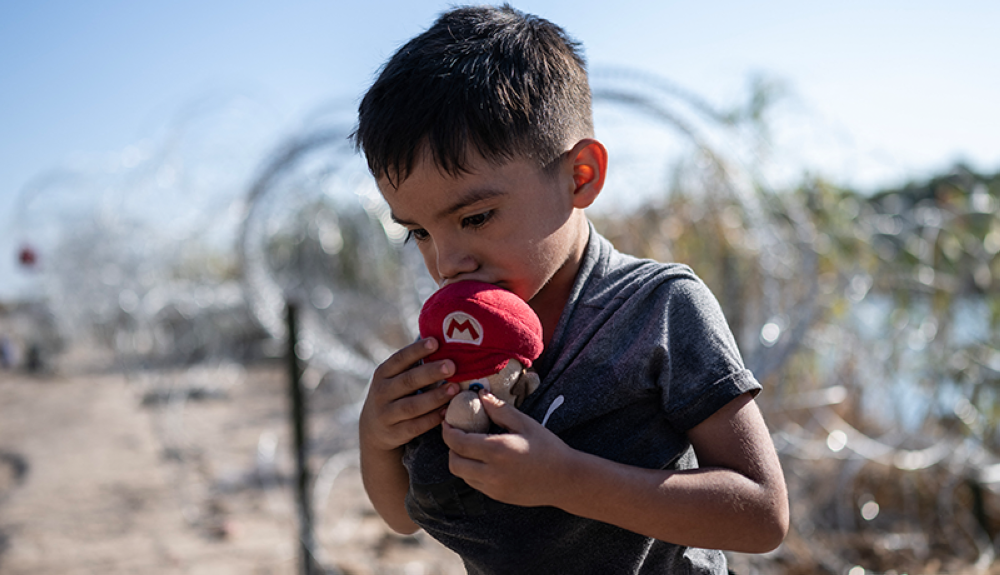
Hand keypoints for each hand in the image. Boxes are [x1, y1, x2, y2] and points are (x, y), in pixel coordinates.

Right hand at [360, 338, 459, 452]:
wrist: (373, 430)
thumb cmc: (394, 395)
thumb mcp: (394, 378)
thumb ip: (412, 365)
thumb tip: (443, 341)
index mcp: (383, 374)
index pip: (400, 359)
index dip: (417, 350)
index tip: (436, 342)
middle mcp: (382, 393)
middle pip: (408, 381)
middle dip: (430, 373)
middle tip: (452, 366)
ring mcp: (386, 414)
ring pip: (412, 406)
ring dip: (435, 397)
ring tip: (454, 389)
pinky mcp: (394, 433)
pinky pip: (415, 426)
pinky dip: (432, 419)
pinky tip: (446, 412)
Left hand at [442, 392, 575, 506]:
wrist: (565, 480)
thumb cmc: (548, 448)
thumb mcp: (525, 423)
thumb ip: (499, 410)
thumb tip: (480, 394)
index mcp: (497, 450)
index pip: (459, 442)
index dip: (448, 431)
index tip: (447, 421)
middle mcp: (491, 472)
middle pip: (454, 462)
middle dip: (451, 447)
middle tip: (457, 434)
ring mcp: (493, 488)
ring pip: (462, 475)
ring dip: (460, 460)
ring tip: (471, 447)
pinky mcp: (497, 496)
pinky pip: (475, 483)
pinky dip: (472, 471)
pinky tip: (484, 460)